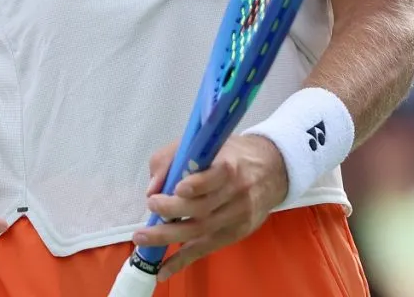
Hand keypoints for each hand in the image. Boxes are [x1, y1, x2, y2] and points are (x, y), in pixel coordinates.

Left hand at [135, 134, 287, 281]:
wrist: (270, 171)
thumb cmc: (230, 154)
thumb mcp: (207, 143)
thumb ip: (174, 157)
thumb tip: (153, 187)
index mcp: (231, 165)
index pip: (218, 176)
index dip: (198, 184)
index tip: (178, 188)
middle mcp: (236, 193)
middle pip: (204, 207)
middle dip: (174, 209)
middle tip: (151, 207)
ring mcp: (236, 217)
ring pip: (201, 230)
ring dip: (169, 236)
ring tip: (143, 239)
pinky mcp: (234, 234)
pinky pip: (206, 249)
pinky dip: (183, 260)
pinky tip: (163, 270)